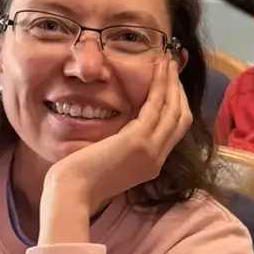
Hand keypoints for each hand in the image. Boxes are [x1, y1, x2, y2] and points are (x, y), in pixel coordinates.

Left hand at [40, 52, 191, 238]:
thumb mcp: (109, 162)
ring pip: (174, 109)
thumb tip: (121, 130)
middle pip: (181, 118)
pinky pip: (156, 107)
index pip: (174, 130)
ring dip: (172, 82)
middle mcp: (157, 158)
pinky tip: (157, 69)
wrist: (72, 192)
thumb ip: (121, 146)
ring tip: (167, 61)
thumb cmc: (80, 179)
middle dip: (179, 90)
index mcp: (151, 164)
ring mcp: (151, 151)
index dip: (176, 104)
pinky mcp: (139, 141)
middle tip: (172, 66)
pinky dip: (160, 85)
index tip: (170, 84)